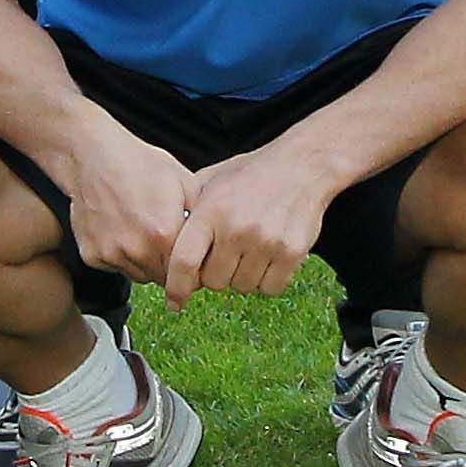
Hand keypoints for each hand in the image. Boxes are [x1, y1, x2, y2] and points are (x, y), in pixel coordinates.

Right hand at [56, 126, 196, 289]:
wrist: (94, 156)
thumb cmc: (138, 164)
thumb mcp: (184, 181)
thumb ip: (202, 216)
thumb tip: (215, 239)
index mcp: (164, 234)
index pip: (186, 271)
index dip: (190, 264)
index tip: (188, 255)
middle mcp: (137, 249)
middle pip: (163, 277)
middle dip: (168, 263)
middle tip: (163, 237)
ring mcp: (112, 254)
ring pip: (139, 274)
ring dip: (145, 261)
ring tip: (141, 230)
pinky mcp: (92, 255)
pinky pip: (115, 267)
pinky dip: (121, 256)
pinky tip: (122, 230)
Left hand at [167, 146, 337, 300]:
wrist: (302, 165)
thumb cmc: (253, 174)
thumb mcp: (212, 180)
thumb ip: (188, 210)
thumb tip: (163, 243)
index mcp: (211, 210)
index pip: (183, 261)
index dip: (176, 288)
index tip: (174, 301)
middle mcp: (236, 228)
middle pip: (214, 282)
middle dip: (216, 274)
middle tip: (227, 254)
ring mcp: (266, 241)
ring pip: (242, 287)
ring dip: (243, 277)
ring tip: (250, 249)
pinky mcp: (291, 252)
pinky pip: (270, 288)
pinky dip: (268, 280)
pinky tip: (269, 256)